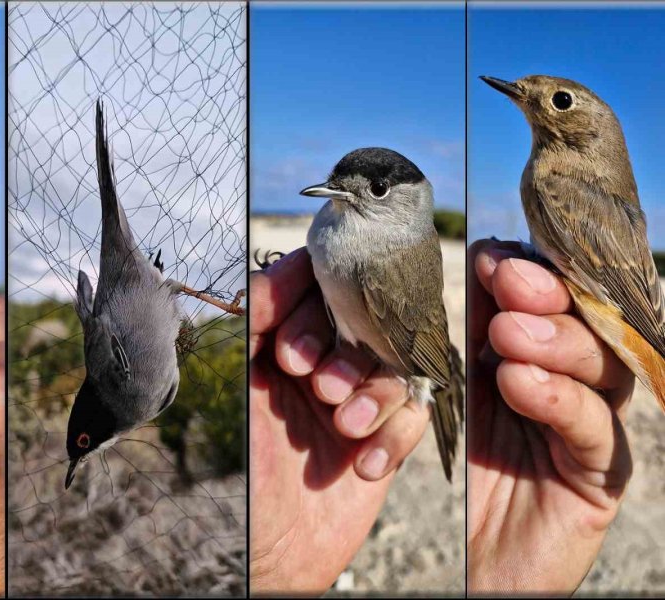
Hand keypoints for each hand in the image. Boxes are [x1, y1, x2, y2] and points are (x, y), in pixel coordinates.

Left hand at [249, 248, 431, 594]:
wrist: (271, 552)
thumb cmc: (245, 470)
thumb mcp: (243, 386)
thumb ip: (256, 320)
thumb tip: (287, 265)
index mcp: (287, 344)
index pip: (319, 294)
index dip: (316, 310)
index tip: (294, 350)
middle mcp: (326, 366)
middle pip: (365, 324)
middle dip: (347, 353)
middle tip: (321, 386)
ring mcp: (360, 401)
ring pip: (397, 366)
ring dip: (375, 394)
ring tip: (343, 425)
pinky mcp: (387, 437)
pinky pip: (416, 415)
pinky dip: (396, 436)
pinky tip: (364, 464)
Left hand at [466, 239, 633, 593]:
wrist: (485, 558)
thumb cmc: (476, 467)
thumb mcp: (468, 390)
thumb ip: (480, 332)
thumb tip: (487, 259)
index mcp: (551, 358)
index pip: (561, 302)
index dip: (535, 273)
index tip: (492, 257)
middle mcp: (583, 384)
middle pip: (591, 326)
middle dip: (549, 296)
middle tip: (509, 281)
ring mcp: (599, 426)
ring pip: (604, 369)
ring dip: (555, 342)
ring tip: (507, 333)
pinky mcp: (604, 474)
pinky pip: (595, 430)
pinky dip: (558, 399)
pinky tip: (519, 383)